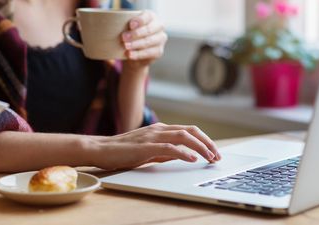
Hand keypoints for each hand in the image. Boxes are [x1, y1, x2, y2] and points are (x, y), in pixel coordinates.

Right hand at [88, 123, 220, 169]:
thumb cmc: (123, 151)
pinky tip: (193, 159)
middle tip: (217, 155)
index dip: (204, 140)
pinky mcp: (146, 146)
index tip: (213, 152)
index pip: (188, 131)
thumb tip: (183, 155)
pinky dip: (183, 152)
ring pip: (183, 136)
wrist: (101, 149)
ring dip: (200, 147)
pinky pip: (169, 147)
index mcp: (160, 130)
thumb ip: (165, 151)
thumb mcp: (149, 150)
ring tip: (210, 157)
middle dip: (207, 142)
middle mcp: (159, 129)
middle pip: (190, 131)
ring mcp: (152, 136)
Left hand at [121, 10, 167, 67]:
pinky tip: (130, 54)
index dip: (139, 21)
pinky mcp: (159, 51)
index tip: (130, 25)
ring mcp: (161, 39)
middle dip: (136, 34)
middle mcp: (159, 26)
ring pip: (149, 41)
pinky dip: (138, 54)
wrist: (134, 50)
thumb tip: (119, 28)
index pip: (147, 16)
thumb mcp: (128, 27)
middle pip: (149, 29)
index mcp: (151, 16)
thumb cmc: (130, 34)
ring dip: (136, 44)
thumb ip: (126, 26)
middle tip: (124, 37)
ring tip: (126, 46)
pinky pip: (149, 53)